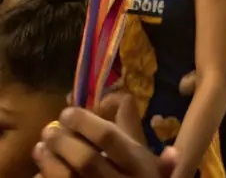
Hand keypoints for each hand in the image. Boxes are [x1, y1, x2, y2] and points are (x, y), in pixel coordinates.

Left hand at [34, 102, 174, 177]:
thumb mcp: (145, 154)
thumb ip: (131, 127)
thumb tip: (121, 95)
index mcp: (138, 162)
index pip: (109, 137)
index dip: (84, 122)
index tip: (67, 112)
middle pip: (86, 160)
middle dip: (64, 142)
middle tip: (49, 129)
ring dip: (50, 162)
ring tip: (40, 147)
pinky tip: (40, 173)